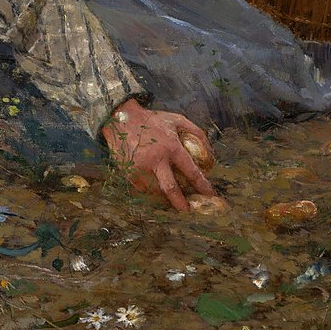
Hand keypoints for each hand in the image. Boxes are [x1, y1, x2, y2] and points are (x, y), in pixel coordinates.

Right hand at [100, 99, 214, 211]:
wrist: (120, 118)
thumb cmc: (151, 119)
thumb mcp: (178, 120)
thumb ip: (197, 133)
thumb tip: (209, 153)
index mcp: (171, 147)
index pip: (191, 172)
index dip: (203, 185)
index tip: (210, 195)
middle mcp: (155, 159)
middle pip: (170, 188)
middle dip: (180, 202)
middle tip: (186, 211)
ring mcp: (139, 167)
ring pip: (154, 190)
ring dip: (164, 195)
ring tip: (169, 197)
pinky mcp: (127, 171)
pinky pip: (141, 187)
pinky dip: (149, 190)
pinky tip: (154, 188)